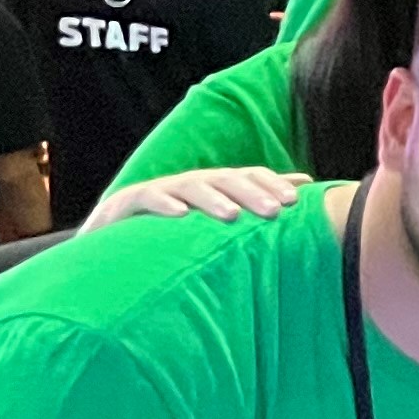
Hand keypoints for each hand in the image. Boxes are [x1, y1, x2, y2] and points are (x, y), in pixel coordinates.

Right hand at [85, 163, 310, 230]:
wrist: (109, 241)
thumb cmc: (172, 231)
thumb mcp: (215, 219)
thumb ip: (257, 200)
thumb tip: (308, 184)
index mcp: (214, 187)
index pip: (248, 176)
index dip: (272, 184)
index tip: (297, 201)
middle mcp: (190, 184)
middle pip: (226, 180)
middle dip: (252, 193)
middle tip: (275, 211)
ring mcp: (160, 191)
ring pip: (191, 187)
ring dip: (213, 200)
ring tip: (232, 215)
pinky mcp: (126, 204)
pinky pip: (147, 199)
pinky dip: (164, 204)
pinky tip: (180, 215)